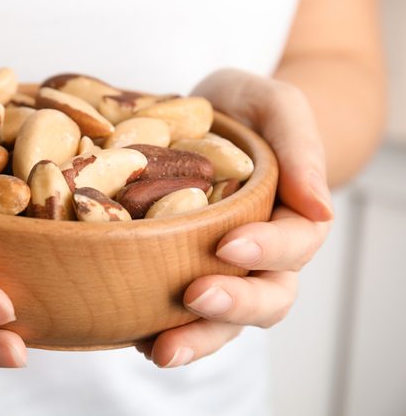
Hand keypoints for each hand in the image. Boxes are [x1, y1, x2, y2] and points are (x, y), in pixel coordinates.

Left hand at [136, 69, 333, 366]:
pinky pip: (179, 314)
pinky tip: (134, 338)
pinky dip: (160, 331)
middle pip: (266, 298)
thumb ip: (299, 144)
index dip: (268, 249)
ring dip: (197, 338)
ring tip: (161, 350)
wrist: (207, 118)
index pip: (294, 244)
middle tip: (195, 297)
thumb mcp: (274, 104)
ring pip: (224, 321)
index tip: (230, 244)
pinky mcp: (181, 274)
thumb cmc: (246, 109)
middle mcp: (261, 255)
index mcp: (291, 217)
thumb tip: (319, 207)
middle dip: (234, 306)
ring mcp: (222, 270)